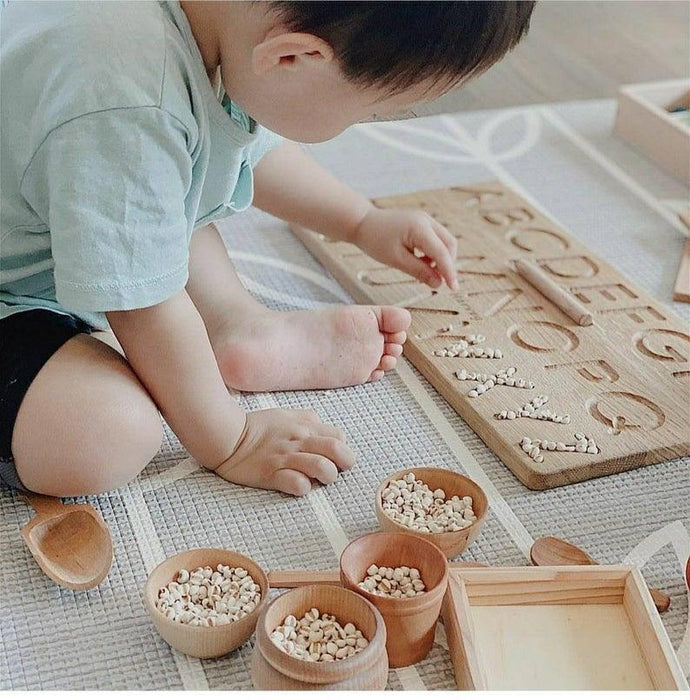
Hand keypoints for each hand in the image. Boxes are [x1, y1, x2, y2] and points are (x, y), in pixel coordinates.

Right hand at [212, 408, 355, 496]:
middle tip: (332, 472)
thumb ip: (307, 421)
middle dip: (344, 465)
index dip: (341, 451)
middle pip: (338, 450)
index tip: (333, 459)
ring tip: (316, 481)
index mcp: (305, 425)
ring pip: (322, 468)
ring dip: (326, 477)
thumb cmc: (256, 427)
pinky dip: (303, 488)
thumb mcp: (286, 415)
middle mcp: (299, 440)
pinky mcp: (271, 474)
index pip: (339, 437)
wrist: (225, 435)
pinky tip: (297, 487)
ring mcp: (286, 457)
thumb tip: (322, 428)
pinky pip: (298, 484)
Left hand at [353, 206, 458, 289]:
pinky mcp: (422, 223)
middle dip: (447, 265)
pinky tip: (421, 263)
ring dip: (440, 260)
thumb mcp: (396, 260)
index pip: (442, 253)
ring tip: (425, 273)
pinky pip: (436, 240)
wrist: (363, 223)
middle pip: (449, 245)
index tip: (454, 288)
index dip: (449, 272)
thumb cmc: (375, 240)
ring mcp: (425, 220)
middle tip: (438, 282)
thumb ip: (419, 271)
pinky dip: (434, 254)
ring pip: (445, 242)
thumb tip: (438, 283)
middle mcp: (426, 221)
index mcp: (419, 228)